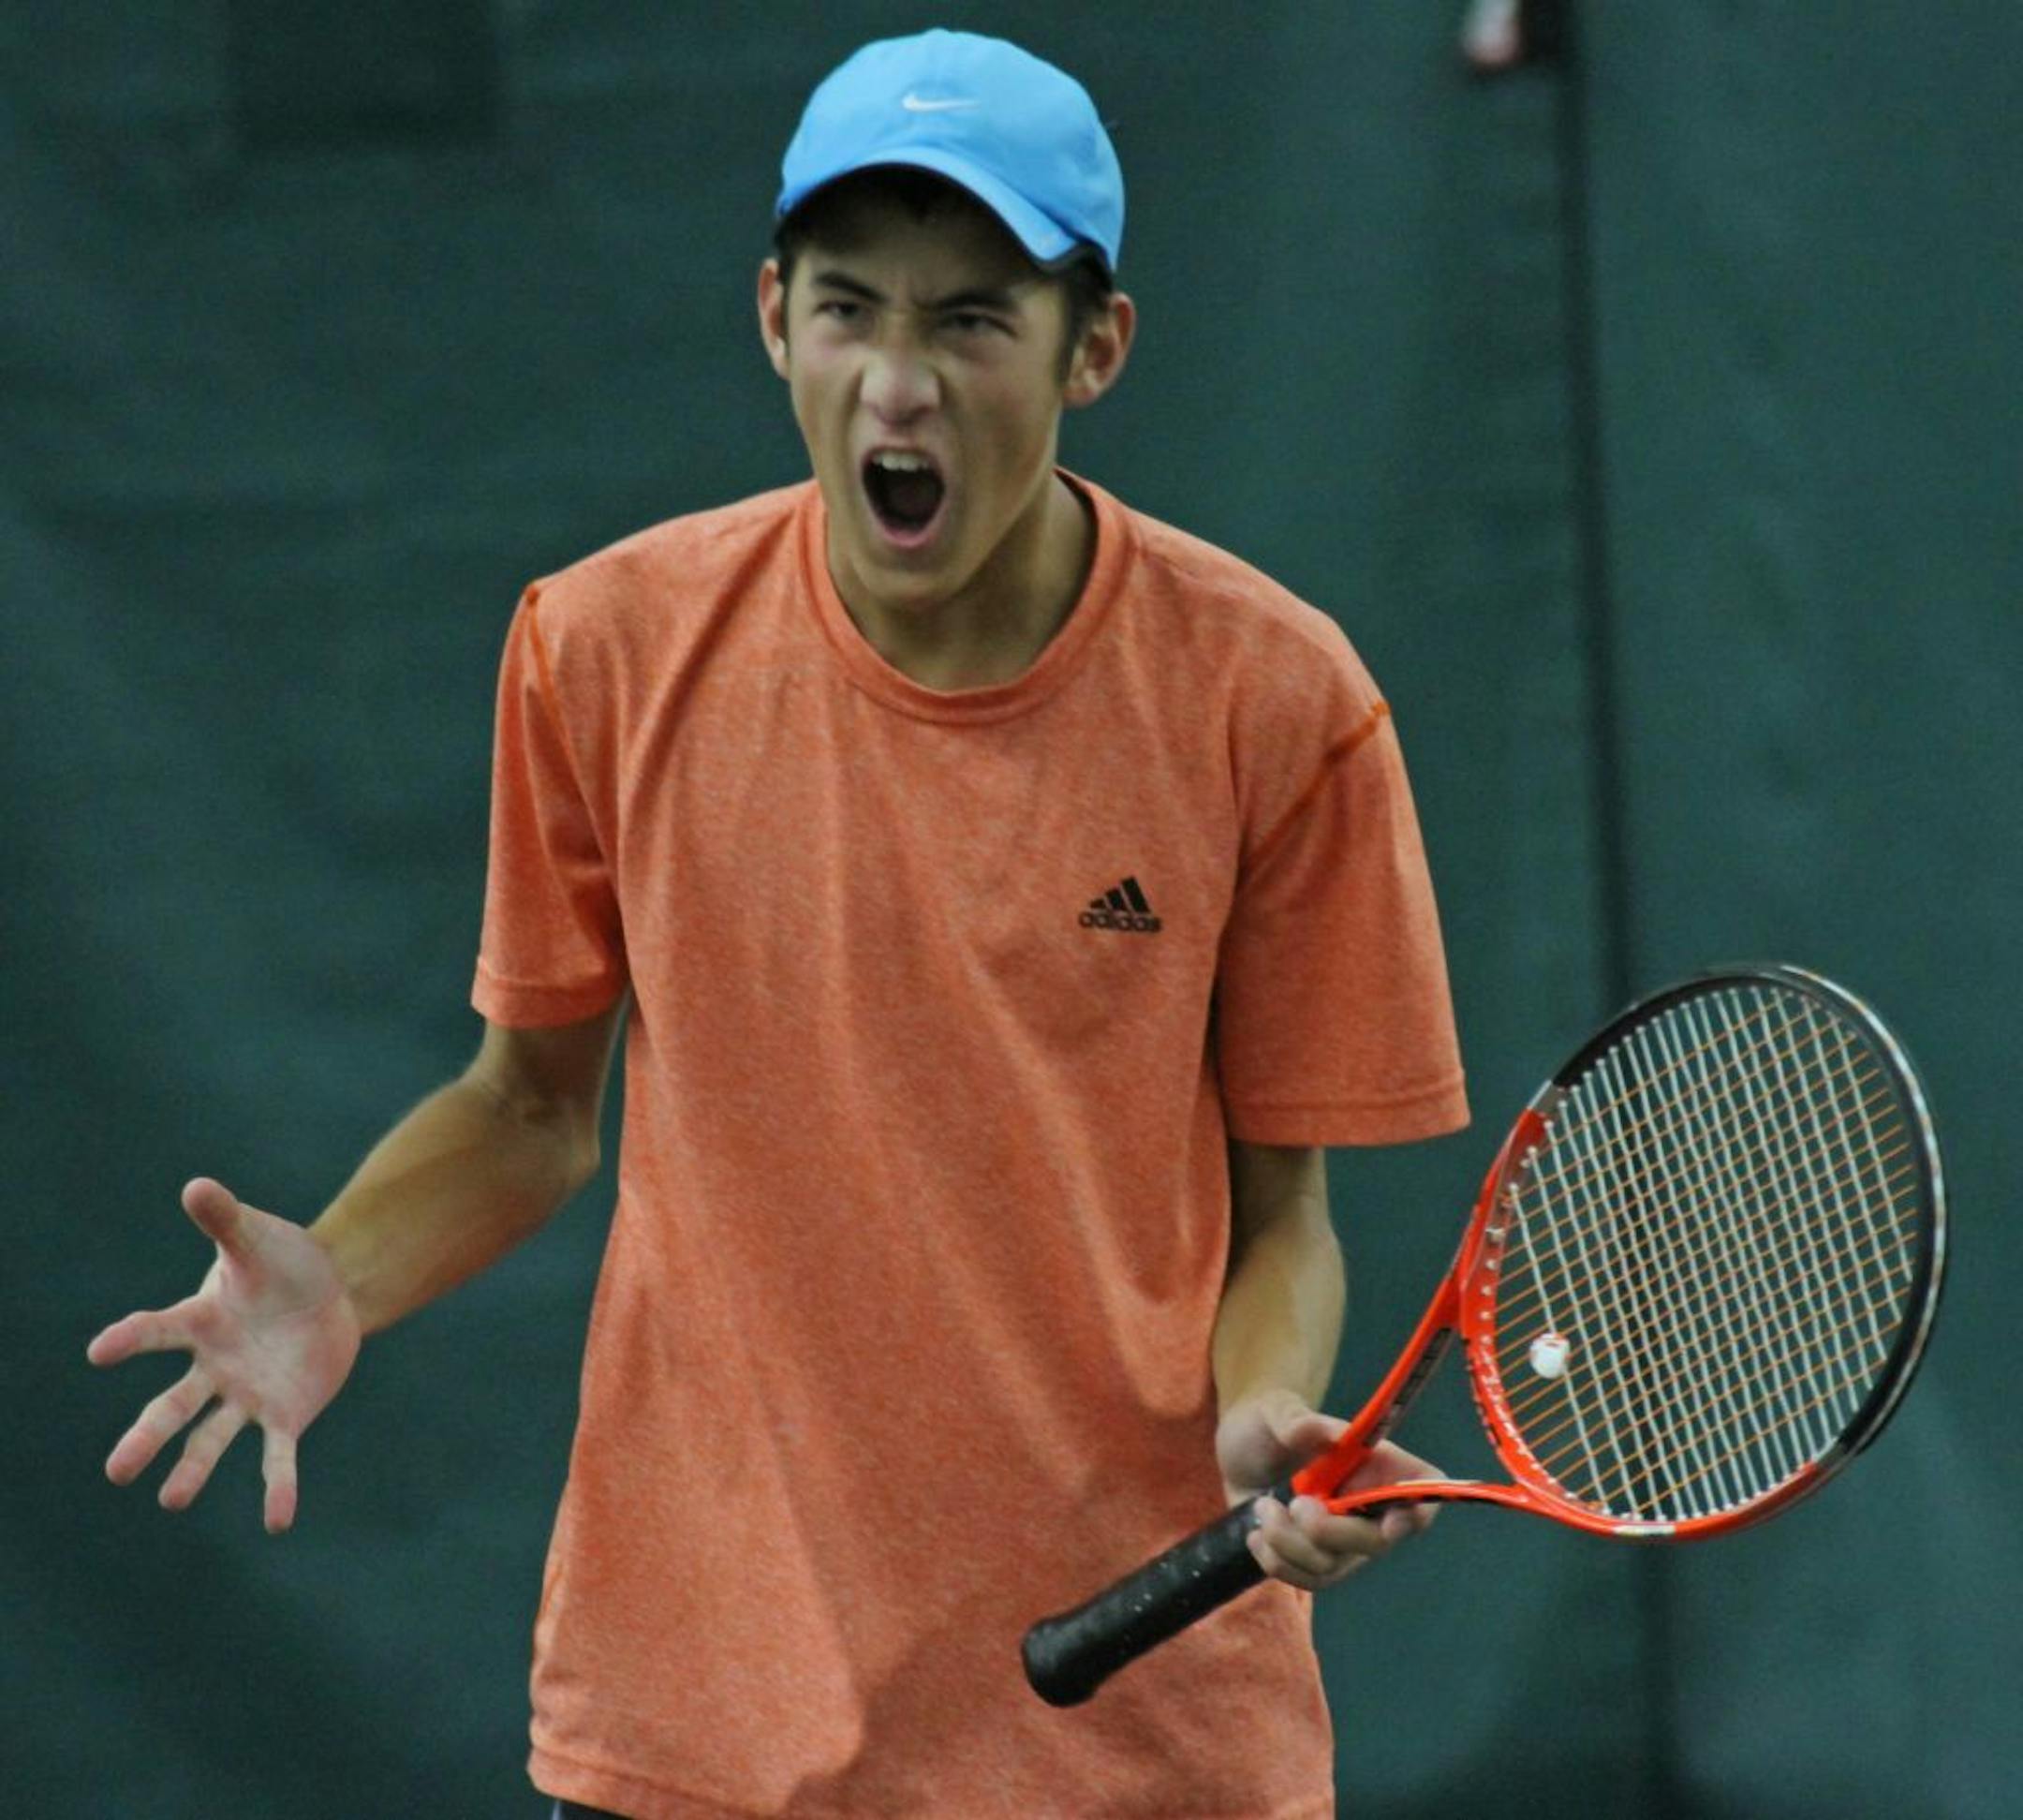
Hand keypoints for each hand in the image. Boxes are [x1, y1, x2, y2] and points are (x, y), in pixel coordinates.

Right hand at [87, 1178, 360, 1531]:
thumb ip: (225, 1219)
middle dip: (147, 1437)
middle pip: (174, 1406)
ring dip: (192, 1469)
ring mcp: (245, 1396)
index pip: (158, 1332)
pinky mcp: (284, 1415)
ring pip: (212, 1439)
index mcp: (200, 1322)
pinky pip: (276, 1457)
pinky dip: (277, 1487)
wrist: (330, 1291)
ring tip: (171, 1500)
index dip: (131, 1339)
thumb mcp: (257, 1238)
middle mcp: (213, 1367)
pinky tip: (278, 1521)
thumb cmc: (281, 1261)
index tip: (100, 1350)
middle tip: (116, 1471)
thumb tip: (196, 1186)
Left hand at [1216, 1388, 1442, 1592]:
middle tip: (1296, 1503)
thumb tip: (1332, 1434)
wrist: (1236, 1453)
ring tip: (1263, 1507)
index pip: (1420, 1493)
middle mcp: (1367, 1507)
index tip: (1391, 1521)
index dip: (1416, 1512)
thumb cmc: (1267, 1423)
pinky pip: (1306, 1580)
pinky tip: (1256, 1533)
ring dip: (1290, 1542)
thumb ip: (1299, 1421)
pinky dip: (1276, 1560)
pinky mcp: (1313, 1561)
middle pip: (1376, 1541)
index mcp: (1375, 1464)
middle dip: (1332, 1531)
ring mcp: (1342, 1540)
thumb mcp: (1274, 1411)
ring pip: (1332, 1566)